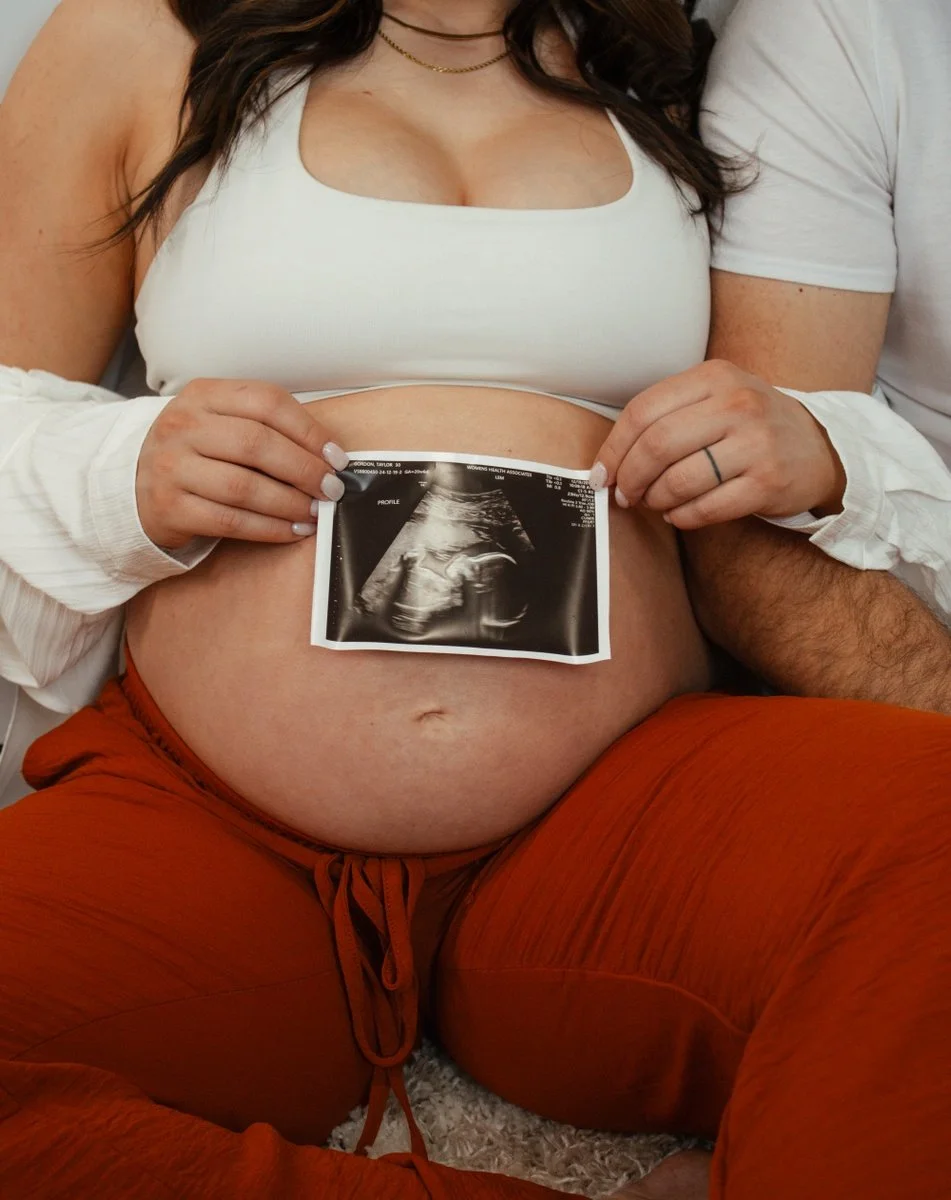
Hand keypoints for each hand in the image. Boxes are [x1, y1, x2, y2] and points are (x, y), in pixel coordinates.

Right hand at [136, 379, 349, 549]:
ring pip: (244, 486)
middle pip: (257, 444)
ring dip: (290, 502)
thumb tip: (328, 455)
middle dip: (304, 469)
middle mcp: (182, 425)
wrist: (133, 485)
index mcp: (202, 395)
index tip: (335, 456)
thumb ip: (265, 428)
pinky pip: (230, 521)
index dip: (308, 430)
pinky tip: (293, 529)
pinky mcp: (170, 508)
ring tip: (316, 511)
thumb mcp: (218, 423)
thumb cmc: (194, 454)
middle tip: (331, 488)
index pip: (266, 402)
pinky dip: (269, 528)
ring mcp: (172, 467)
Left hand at [590, 360, 845, 528]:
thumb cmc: (750, 426)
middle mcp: (737, 404)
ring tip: (653, 503)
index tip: (602, 474)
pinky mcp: (768, 482)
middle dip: (630, 477)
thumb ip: (667, 416)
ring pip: (679, 480)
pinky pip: (707, 507)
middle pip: (657, 445)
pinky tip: (679, 513)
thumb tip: (609, 461)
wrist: (818, 447)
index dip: (614, 448)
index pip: (643, 411)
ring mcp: (756, 443)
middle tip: (625, 495)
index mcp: (714, 377)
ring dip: (654, 499)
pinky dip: (682, 516)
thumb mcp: (715, 399)